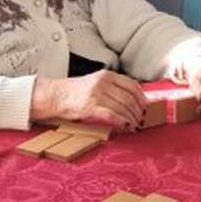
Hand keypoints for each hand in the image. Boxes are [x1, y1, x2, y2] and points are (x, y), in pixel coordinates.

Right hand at [31, 70, 145, 129]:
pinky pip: (113, 115)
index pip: (132, 86)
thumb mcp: (97, 82)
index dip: (142, 98)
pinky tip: (126, 126)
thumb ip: (113, 88)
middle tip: (141, 119)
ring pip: (123, 108)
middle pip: (129, 99)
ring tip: (135, 125)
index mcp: (107, 75)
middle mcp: (103, 83)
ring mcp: (97, 94)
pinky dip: (122, 122)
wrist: (56, 95)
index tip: (144, 107)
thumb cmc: (76, 92)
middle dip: (138, 111)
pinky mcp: (91, 107)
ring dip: (132, 119)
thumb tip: (133, 100)